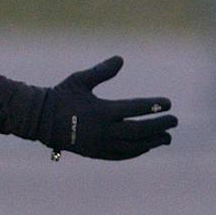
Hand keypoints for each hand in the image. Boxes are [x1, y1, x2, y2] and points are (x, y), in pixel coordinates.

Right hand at [39, 56, 176, 160]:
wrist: (40, 120)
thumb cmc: (61, 96)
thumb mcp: (80, 79)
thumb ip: (102, 71)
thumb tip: (121, 59)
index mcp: (101, 111)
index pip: (135, 109)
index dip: (153, 106)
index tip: (168, 103)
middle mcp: (103, 131)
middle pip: (139, 130)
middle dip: (159, 126)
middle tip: (175, 121)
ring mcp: (100, 145)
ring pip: (133, 146)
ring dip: (152, 142)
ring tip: (167, 137)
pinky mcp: (96, 153)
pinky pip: (122, 155)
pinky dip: (137, 151)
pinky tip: (148, 146)